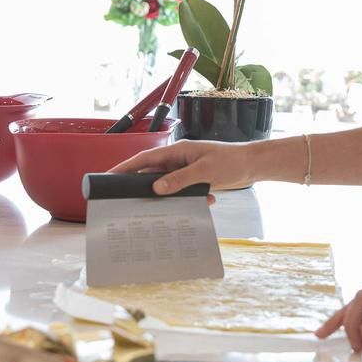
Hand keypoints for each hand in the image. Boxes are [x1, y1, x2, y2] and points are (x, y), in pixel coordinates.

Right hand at [109, 140, 254, 197]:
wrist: (253, 165)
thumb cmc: (231, 162)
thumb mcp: (204, 172)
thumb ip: (179, 180)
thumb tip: (156, 188)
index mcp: (177, 151)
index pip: (144, 159)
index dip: (125, 167)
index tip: (109, 176)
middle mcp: (178, 160)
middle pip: (151, 173)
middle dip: (140, 186)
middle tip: (123, 199)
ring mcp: (185, 170)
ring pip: (166, 184)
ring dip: (165, 196)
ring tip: (156, 210)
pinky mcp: (194, 179)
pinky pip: (181, 190)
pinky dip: (185, 198)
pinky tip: (200, 202)